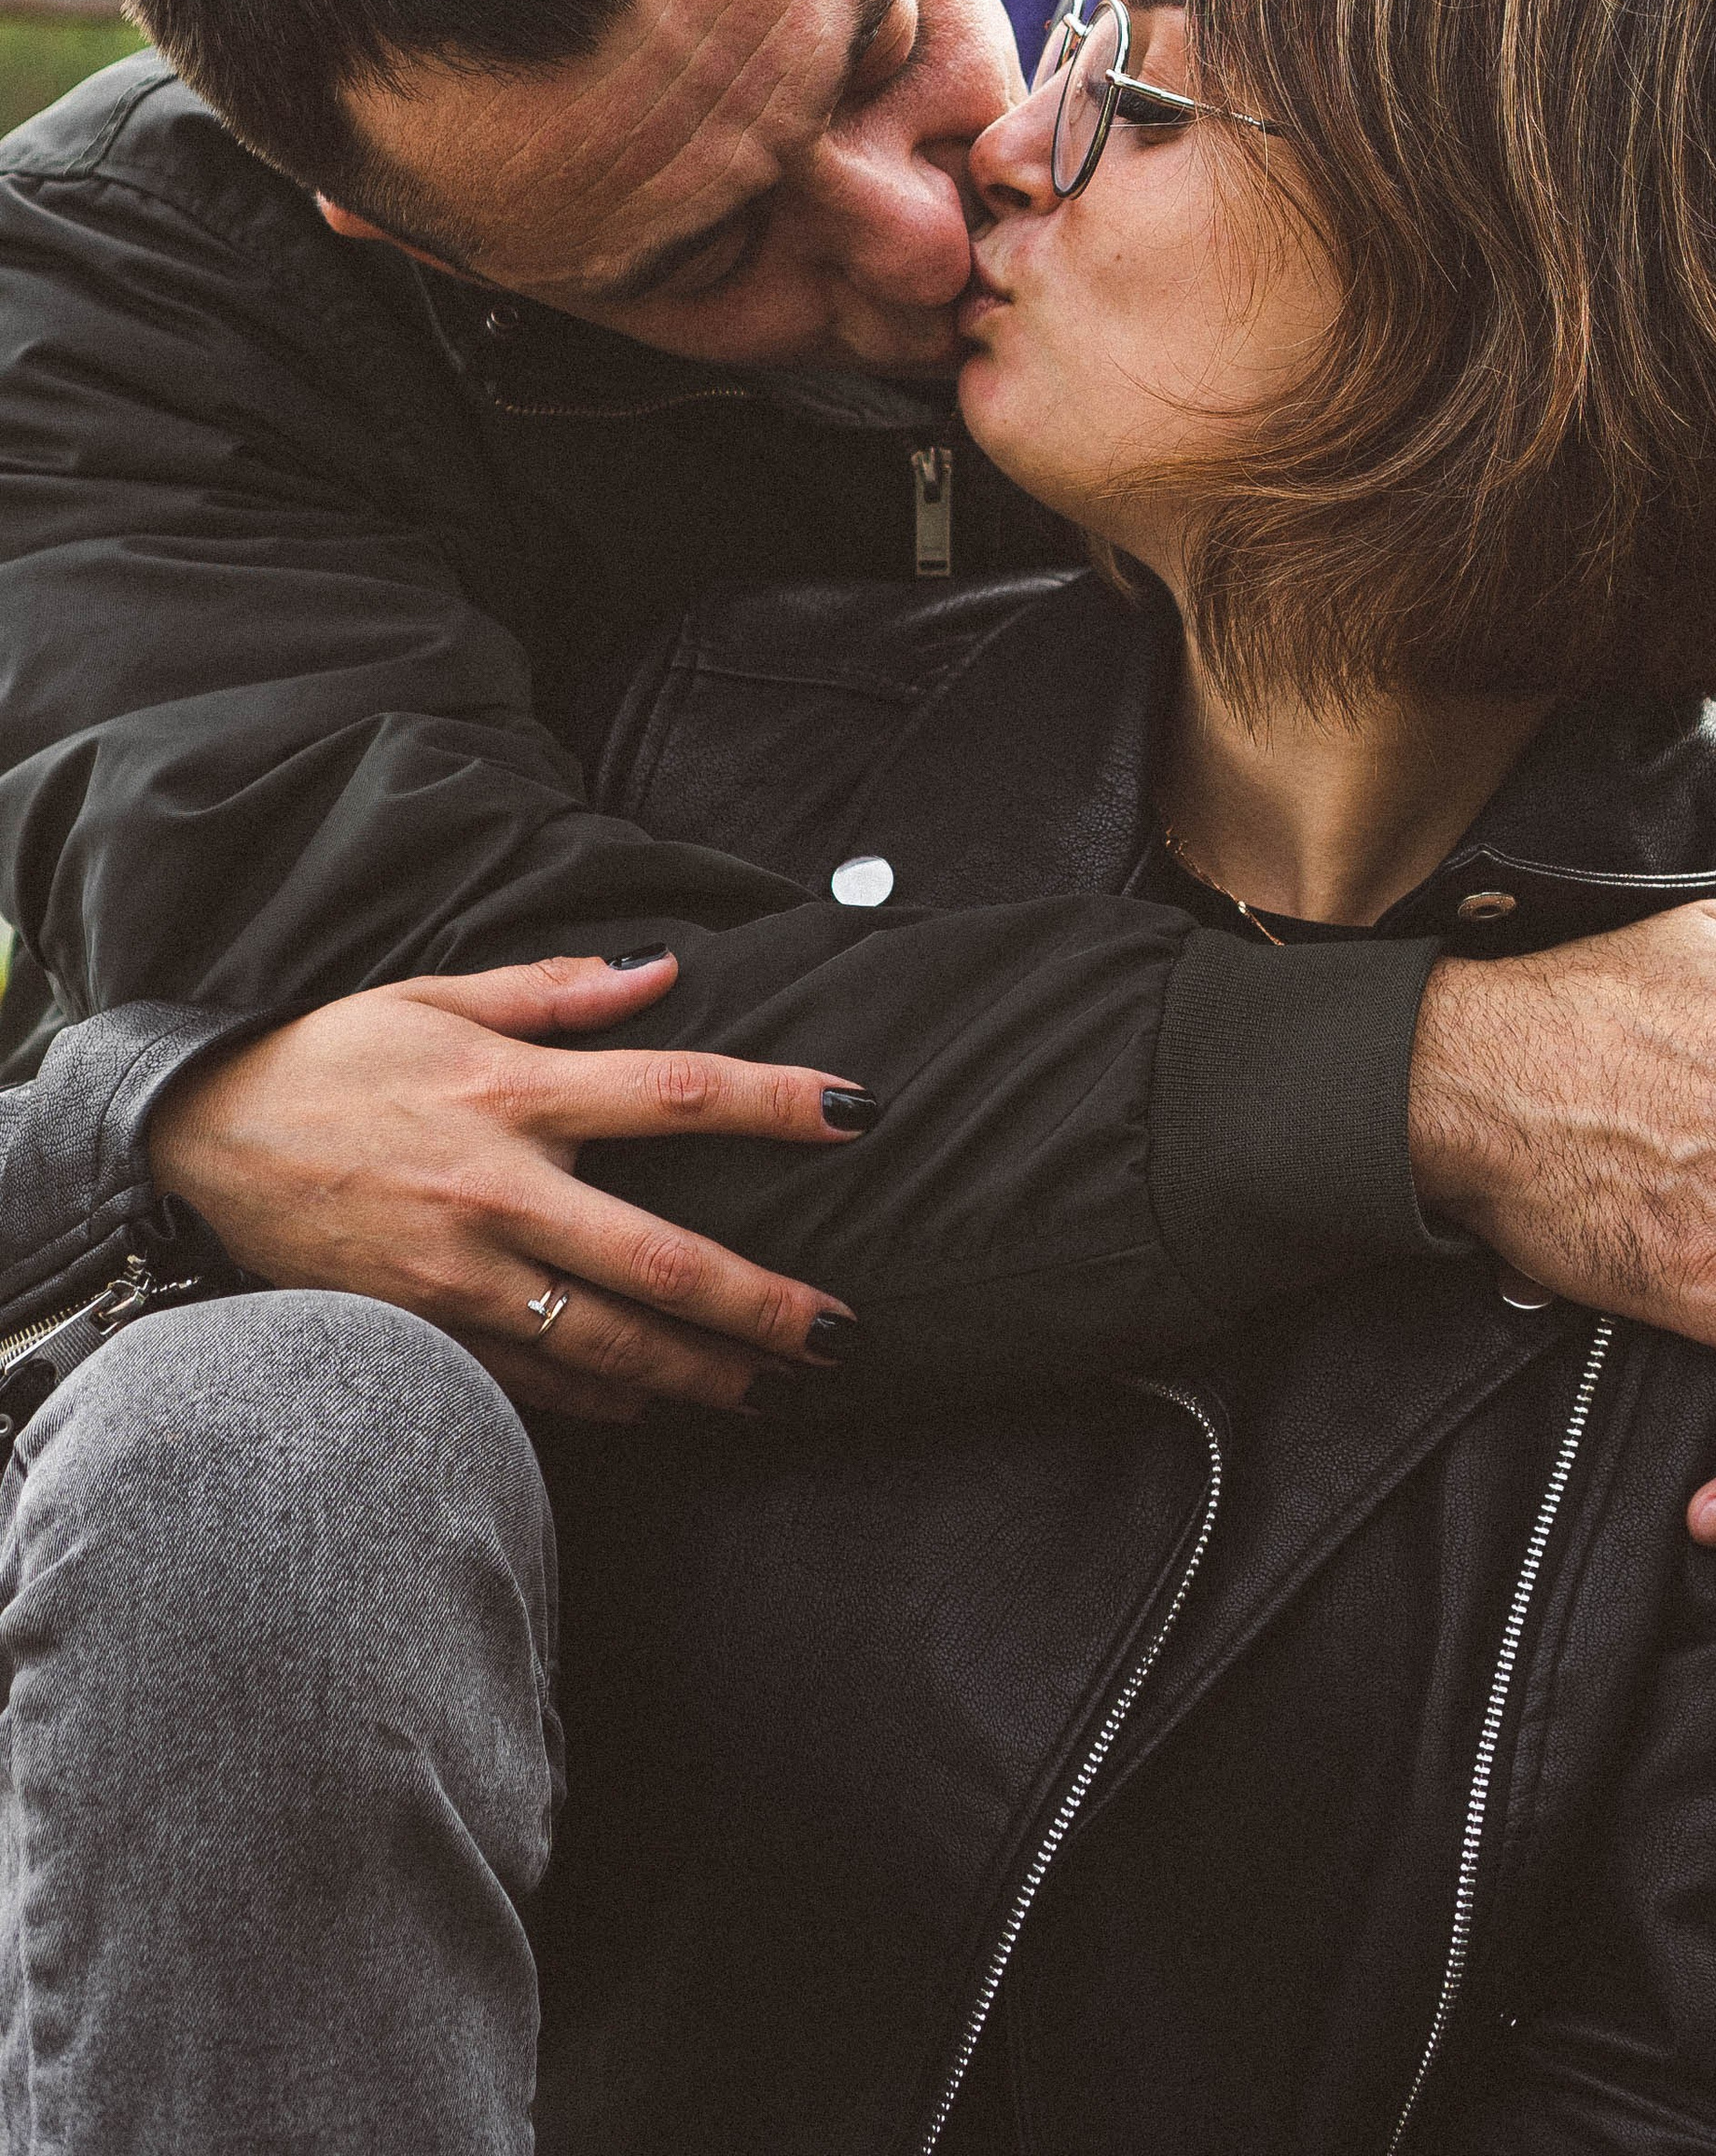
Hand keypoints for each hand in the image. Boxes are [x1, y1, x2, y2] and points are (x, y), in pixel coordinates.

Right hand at [149, 951, 870, 1423]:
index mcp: (516, 1092)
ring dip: (704, 1375)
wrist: (197, 1140)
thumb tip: (664, 969)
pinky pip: (536, 1382)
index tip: (859, 1116)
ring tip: (774, 1388)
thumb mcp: (438, 996)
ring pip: (611, 1346)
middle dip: (766, 1306)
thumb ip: (558, 992)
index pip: (679, 1093)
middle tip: (844, 1334)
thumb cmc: (331, 1057)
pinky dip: (608, 1400)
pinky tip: (660, 1404)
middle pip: (664, 1260)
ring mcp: (461, 1275)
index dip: (777, 1105)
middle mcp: (501, 1191)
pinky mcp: (424, 1331)